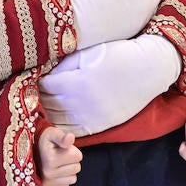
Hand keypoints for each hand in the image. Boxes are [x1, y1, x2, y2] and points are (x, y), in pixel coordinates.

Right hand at [37, 126, 81, 185]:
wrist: (30, 150)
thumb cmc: (44, 141)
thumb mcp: (52, 134)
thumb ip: (62, 137)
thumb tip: (70, 137)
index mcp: (50, 159)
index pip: (78, 156)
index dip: (73, 150)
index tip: (63, 148)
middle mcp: (48, 173)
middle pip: (76, 168)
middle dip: (72, 160)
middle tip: (61, 155)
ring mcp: (48, 181)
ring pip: (73, 178)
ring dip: (69, 170)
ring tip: (59, 162)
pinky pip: (67, 184)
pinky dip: (64, 178)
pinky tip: (56, 170)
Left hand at [39, 34, 180, 136]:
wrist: (147, 71)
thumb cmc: (118, 56)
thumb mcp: (89, 53)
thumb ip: (65, 63)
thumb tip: (47, 73)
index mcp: (77, 83)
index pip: (45, 86)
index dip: (39, 80)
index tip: (38, 75)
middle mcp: (81, 104)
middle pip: (48, 104)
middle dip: (41, 96)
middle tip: (39, 89)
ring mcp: (90, 118)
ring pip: (56, 121)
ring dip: (48, 112)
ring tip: (47, 102)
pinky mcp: (98, 126)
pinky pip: (71, 132)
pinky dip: (61, 126)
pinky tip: (59, 116)